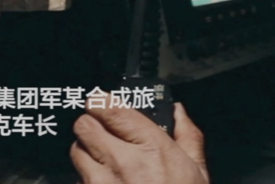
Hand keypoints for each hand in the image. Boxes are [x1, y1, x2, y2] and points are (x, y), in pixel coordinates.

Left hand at [70, 103, 207, 183]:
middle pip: (84, 124)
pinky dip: (87, 179)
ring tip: (104, 159)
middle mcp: (122, 162)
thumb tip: (180, 114)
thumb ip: (188, 137)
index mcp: (151, 148)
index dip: (101, 99)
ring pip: (76, 151)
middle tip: (103, 129)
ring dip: (86, 151)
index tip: (101, 100)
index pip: (110, 108)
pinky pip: (78, 181)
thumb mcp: (198, 172)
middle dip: (91, 123)